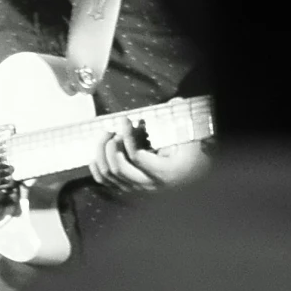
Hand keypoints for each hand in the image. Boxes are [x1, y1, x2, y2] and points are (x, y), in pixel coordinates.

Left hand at [91, 128, 209, 193]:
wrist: (193, 177)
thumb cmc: (192, 157)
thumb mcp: (191, 140)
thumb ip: (182, 122)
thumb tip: (175, 101)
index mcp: (164, 172)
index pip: (137, 156)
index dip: (127, 135)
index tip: (124, 120)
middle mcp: (149, 184)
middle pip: (118, 167)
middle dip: (110, 145)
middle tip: (112, 131)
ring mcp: (136, 189)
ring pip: (109, 174)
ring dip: (102, 153)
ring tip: (107, 137)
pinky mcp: (128, 189)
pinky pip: (105, 181)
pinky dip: (96, 167)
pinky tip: (97, 153)